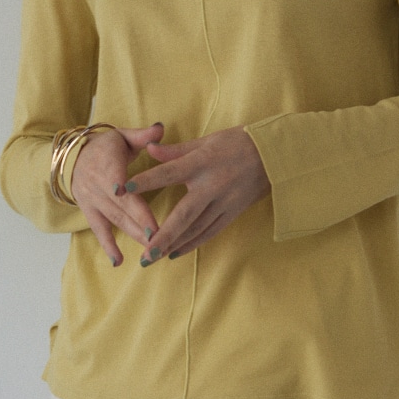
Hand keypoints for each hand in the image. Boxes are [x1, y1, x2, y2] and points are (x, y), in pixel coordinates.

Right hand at [70, 123, 164, 265]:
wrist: (73, 159)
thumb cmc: (105, 147)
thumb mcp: (122, 136)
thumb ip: (142, 135)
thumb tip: (161, 128)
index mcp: (107, 162)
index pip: (113, 174)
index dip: (118, 183)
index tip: (123, 191)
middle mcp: (98, 184)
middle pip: (120, 203)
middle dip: (139, 218)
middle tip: (158, 233)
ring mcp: (93, 201)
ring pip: (115, 219)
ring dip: (133, 233)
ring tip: (152, 247)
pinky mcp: (89, 212)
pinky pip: (99, 230)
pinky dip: (108, 246)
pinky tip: (119, 261)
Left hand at [129, 126, 270, 263]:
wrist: (274, 155)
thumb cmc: (237, 142)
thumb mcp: (207, 141)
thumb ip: (176, 150)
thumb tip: (149, 150)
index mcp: (202, 162)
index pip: (168, 172)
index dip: (146, 181)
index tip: (124, 190)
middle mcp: (212, 185)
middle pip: (184, 214)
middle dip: (162, 236)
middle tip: (144, 254)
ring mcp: (224, 202)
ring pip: (196, 229)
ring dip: (174, 245)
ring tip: (154, 257)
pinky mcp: (233, 212)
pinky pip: (210, 231)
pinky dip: (192, 243)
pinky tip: (176, 252)